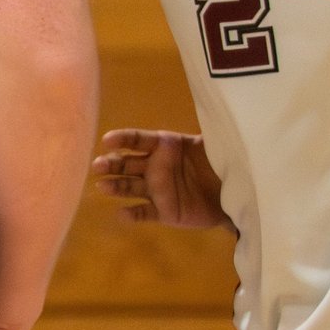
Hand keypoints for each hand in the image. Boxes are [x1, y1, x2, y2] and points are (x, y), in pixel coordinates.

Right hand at [97, 129, 226, 230]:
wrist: (232, 194)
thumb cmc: (221, 163)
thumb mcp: (212, 144)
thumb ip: (200, 135)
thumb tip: (203, 115)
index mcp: (164, 146)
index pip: (138, 139)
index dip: (123, 139)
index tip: (107, 141)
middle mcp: (155, 167)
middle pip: (127, 164)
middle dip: (111, 164)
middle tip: (97, 166)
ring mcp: (157, 190)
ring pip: (130, 187)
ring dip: (115, 186)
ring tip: (103, 186)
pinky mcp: (163, 212)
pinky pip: (144, 213)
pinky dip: (132, 214)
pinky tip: (122, 214)